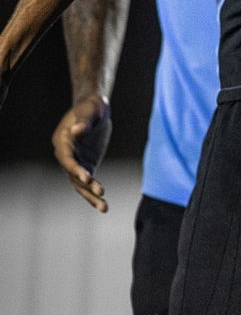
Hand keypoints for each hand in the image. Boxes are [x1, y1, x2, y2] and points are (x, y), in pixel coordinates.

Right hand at [50, 93, 111, 210]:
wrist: (95, 108)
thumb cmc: (91, 106)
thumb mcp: (90, 110)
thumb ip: (84, 121)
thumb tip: (77, 131)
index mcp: (63, 140)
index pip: (67, 158)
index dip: (75, 168)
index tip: (86, 177)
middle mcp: (66, 154)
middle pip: (72, 174)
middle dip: (85, 186)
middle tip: (100, 193)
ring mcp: (75, 161)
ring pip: (80, 183)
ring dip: (91, 195)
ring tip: (104, 207)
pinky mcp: (86, 165)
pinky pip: (88, 182)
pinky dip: (94, 192)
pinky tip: (103, 204)